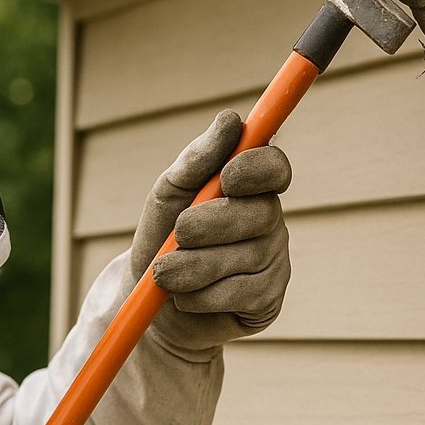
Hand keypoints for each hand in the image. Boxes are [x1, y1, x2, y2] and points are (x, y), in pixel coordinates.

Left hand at [130, 110, 292, 359]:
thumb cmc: (162, 239)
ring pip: (246, 257)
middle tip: (179, 233)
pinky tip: (187, 297)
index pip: (274, 168)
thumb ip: (198, 158)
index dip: (257, 169)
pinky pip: (241, 293)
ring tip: (165, 273)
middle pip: (260, 214)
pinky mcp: (268, 300)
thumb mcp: (169, 194)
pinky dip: (201, 296)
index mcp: (249, 188)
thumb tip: (231, 119)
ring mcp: (274, 261)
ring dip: (194, 265)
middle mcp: (269, 220)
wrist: (149, 306)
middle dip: (210, 224)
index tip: (226, 177)